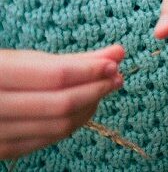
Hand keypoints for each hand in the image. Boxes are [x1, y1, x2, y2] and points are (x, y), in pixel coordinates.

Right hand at [0, 44, 124, 159]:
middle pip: (60, 104)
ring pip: (57, 126)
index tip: (114, 63)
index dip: (90, 71)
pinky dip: (73, 123)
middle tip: (117, 78)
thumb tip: (118, 53)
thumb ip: (73, 59)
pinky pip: (47, 140)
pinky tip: (85, 107)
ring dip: (89, 107)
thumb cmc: (0, 74)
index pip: (55, 76)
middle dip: (95, 90)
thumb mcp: (28, 60)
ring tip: (104, 90)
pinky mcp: (2, 151)